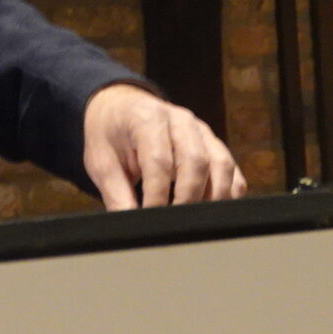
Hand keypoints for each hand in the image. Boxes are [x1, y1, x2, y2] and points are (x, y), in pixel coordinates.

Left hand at [80, 83, 244, 208]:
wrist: (122, 109)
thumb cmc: (111, 135)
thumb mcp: (102, 161)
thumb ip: (116, 194)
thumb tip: (130, 224)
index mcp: (148, 119)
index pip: (160, 160)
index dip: (157, 194)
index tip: (151, 218)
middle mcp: (180, 119)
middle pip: (196, 161)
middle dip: (187, 197)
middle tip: (175, 223)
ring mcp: (201, 129)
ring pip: (221, 164)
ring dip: (213, 197)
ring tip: (195, 220)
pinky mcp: (213, 142)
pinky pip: (230, 168)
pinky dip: (228, 191)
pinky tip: (212, 209)